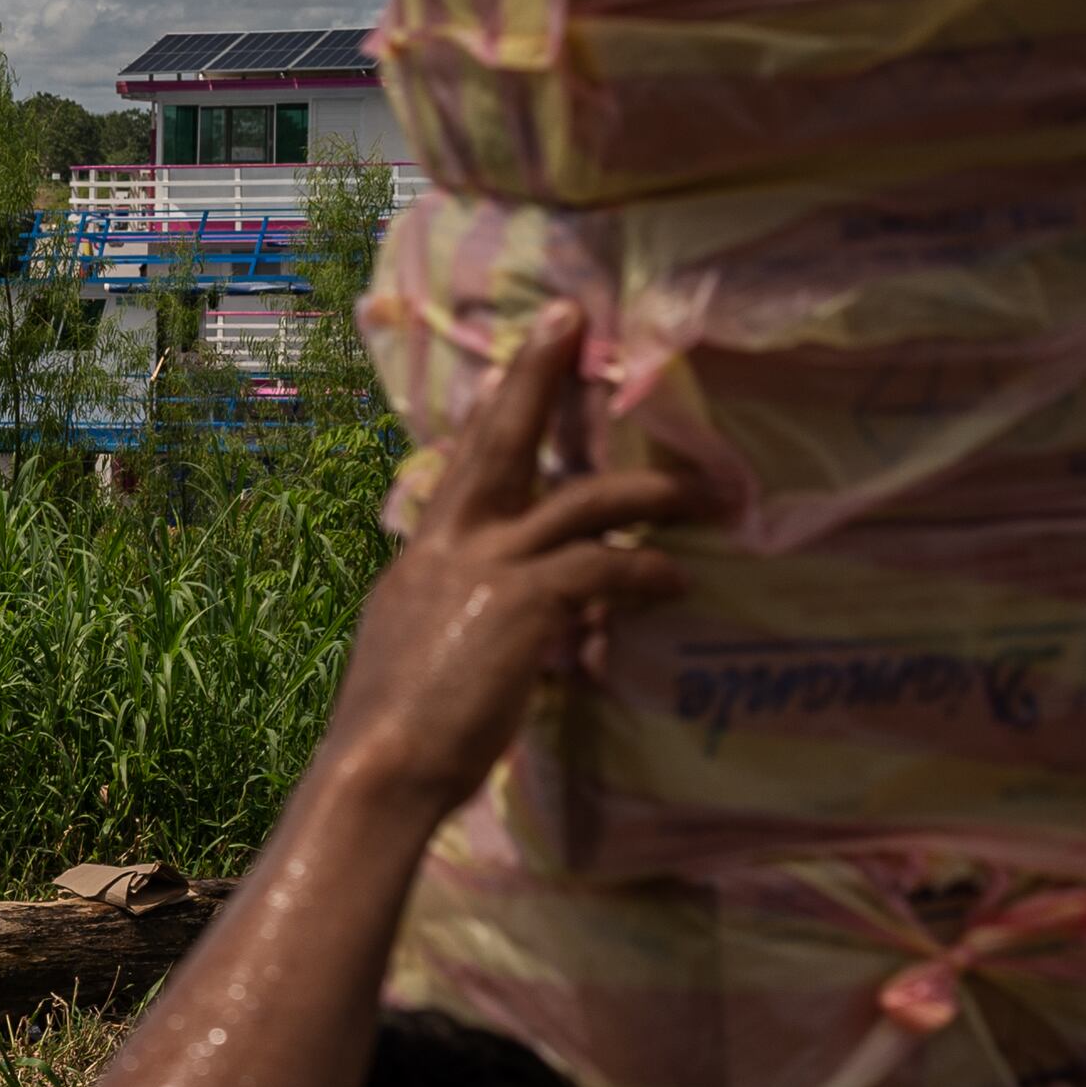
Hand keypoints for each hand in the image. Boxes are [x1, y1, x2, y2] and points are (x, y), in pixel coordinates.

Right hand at [321, 308, 696, 817]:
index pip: (462, 463)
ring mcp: (487, 566)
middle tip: (570, 319)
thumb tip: (545, 616)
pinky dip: (647, 568)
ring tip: (706, 495)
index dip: (493, 407)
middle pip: (501, 437)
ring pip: (583, 499)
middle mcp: (450, 543)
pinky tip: (675, 581)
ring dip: (651, 490)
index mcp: (421, 554)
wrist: (379, 767)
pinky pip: (607, 565)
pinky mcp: (527, 601)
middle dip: (536, 374)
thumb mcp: (421, 650)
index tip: (517, 355)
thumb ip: (471, 616)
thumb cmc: (397, 731)